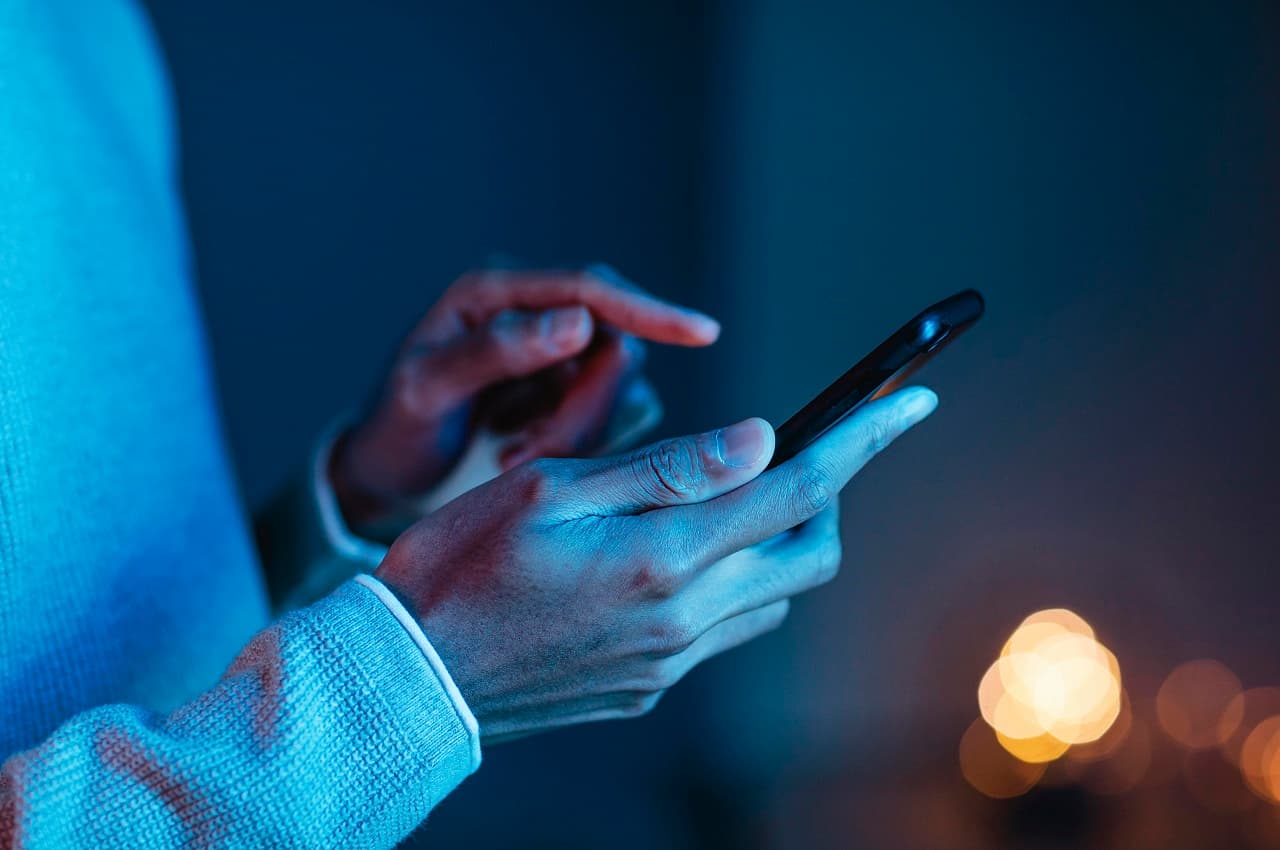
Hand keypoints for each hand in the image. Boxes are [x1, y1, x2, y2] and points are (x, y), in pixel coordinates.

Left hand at [331, 266, 718, 526]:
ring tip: (513, 454)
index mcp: (495, 293)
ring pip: (615, 388)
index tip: (704, 331)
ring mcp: (555, 354)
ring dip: (575, 431)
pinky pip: (606, 417)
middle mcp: (534, 313)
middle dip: (584, 407)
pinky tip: (521, 454)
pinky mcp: (566, 392)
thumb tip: (577, 322)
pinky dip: (573, 444)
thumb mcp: (426, 389)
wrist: (385, 473)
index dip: (650, 309)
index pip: (591, 289)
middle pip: (614, 344)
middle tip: (526, 452)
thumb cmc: (396, 426)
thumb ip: (497, 351)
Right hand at [375, 386, 938, 741]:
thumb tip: (762, 437)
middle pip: (809, 554)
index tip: (912, 401)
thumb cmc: (459, 565)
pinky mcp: (647, 687)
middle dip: (826, 496)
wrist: (407, 677)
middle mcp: (682, 618)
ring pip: (772, 597)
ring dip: (776, 544)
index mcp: (661, 556)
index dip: (864, 438)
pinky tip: (673, 562)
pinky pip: (722, 633)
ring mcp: (668, 662)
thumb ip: (665, 468)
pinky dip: (728, 585)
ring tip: (727, 504)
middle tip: (796, 456)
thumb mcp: (550, 489)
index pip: (796, 487)